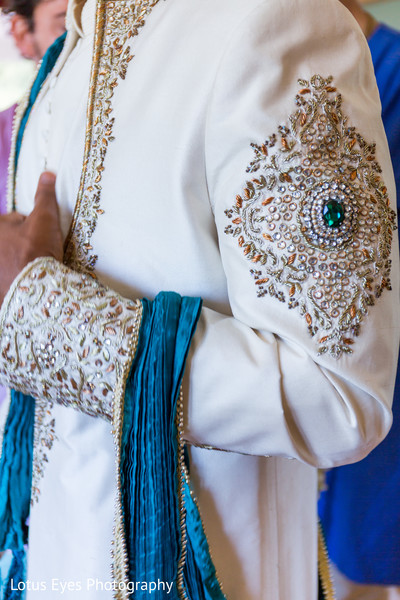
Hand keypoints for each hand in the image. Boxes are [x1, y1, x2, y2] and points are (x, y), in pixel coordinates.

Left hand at [0, 172, 62, 304]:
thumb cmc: (36, 249)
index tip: (39, 236)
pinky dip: (13, 279)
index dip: (29, 226)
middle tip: (37, 252)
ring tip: (33, 268)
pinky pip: (6, 279)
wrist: (36, 287)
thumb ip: (44, 196)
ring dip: (16, 261)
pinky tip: (25, 281)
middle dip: (19, 243)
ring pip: (6, 259)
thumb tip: (47, 174)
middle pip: (7, 240)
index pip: (13, 220)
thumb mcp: (45, 217)